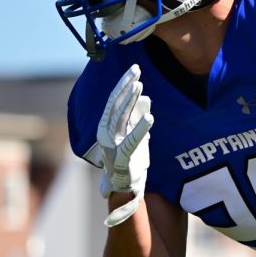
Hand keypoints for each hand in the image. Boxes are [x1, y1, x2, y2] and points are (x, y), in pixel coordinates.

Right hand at [97, 64, 153, 226]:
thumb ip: (138, 116)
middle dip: (126, 87)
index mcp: (106, 126)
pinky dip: (141, 129)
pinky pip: (131, 141)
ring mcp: (111, 146)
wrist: (127, 186)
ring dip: (131, 101)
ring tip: (141, 87)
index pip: (113, 100)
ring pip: (120, 119)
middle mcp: (105, 134)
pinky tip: (150, 117)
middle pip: (115, 105)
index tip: (134, 70)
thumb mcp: (136, 134)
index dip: (123, 84)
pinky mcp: (122, 158)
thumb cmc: (132, 158)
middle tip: (137, 71)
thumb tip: (147, 96)